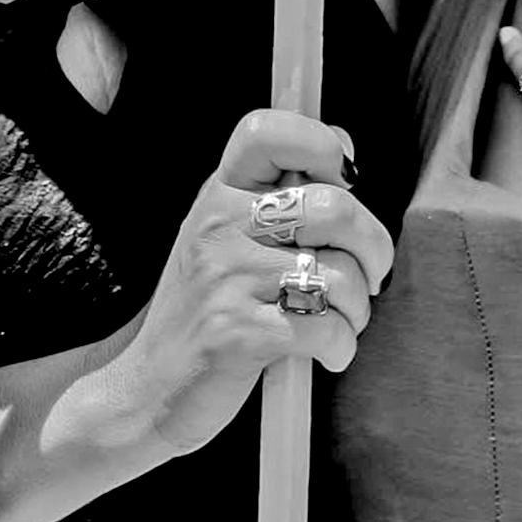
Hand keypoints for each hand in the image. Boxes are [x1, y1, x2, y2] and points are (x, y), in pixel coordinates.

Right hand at [121, 110, 392, 454]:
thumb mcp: (227, 236)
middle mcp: (220, 227)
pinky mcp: (240, 335)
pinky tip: (328, 352)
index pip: (267, 132)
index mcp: (219, 194)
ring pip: (340, 274)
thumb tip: (346, 149)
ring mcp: (227, 280)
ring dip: (359, 306)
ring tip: (343, 318)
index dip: (321, 143)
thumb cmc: (205, 309)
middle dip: (373, 246)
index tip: (345, 180)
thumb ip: (279, 192)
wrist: (148, 390)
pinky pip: (327, 328)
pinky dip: (342, 345)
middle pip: (334, 208)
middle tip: (370, 271)